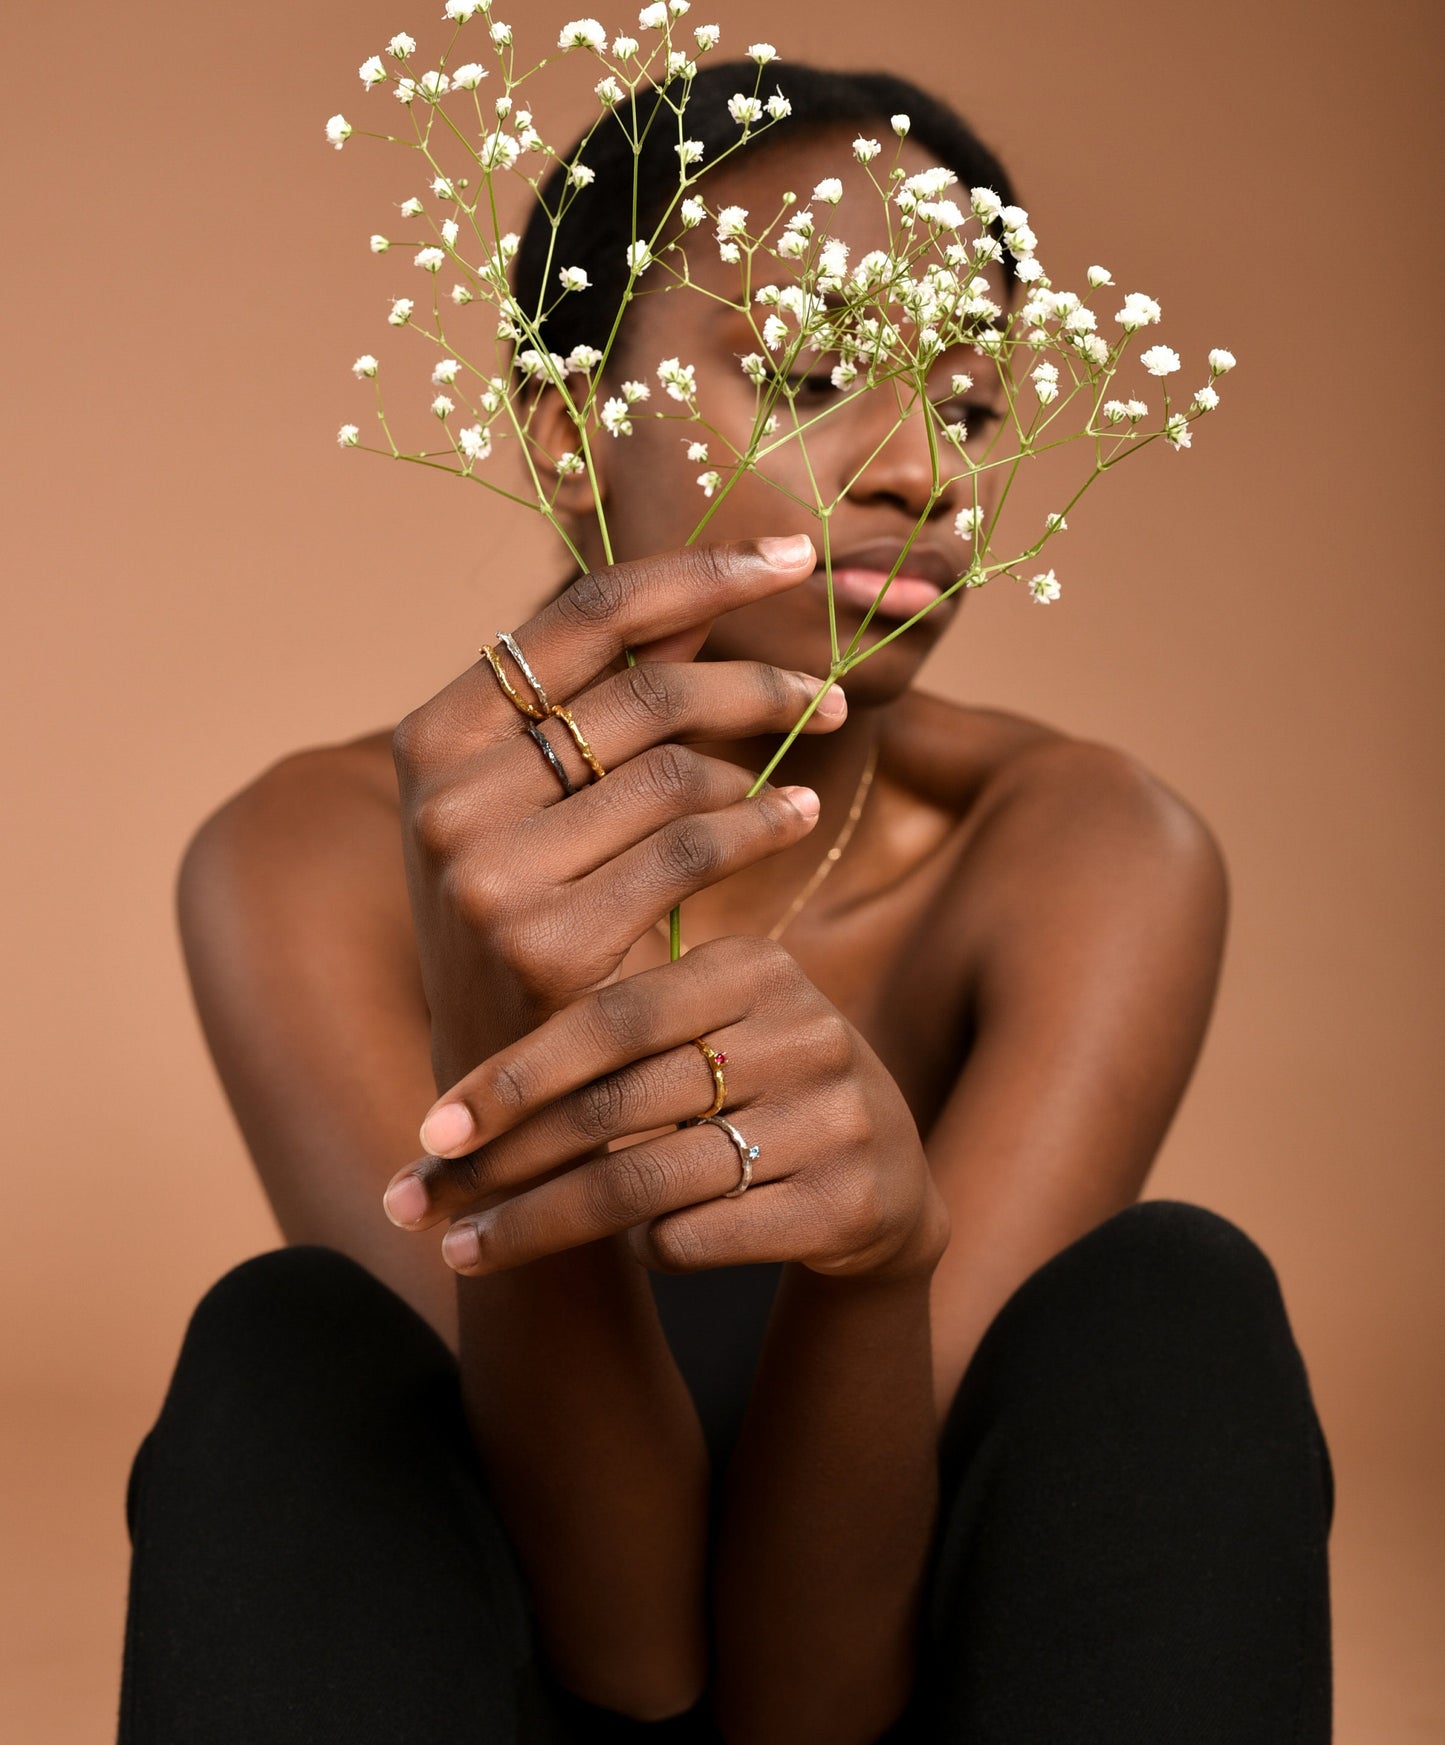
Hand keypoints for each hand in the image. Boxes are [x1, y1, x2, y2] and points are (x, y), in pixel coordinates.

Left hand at [381, 936, 952, 1284]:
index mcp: (757, 967)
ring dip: (541, 1224)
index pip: (611, 1017)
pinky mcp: (852, 1202)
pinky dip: (648, 1249)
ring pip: (649, 1183)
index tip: (433, 1131)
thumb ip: (605, 1036)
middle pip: (618, 1106)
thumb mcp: (703, 1036)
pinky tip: (626, 1254)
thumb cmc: (750, 1097)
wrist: (884, 1183)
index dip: (515, 1075)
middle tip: (417, 1205)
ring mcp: (836, 1118)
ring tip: (468, 1251)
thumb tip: (447, 1099)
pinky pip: (702, 1235)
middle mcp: (805, 1031)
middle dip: (505, 1163)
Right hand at [390, 535, 843, 1090]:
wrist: (497, 1089)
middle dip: (757, 680)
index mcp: (435, 736)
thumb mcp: (533, 807)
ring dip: (761, 758)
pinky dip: (764, 822)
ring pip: (675, 768)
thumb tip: (697, 608)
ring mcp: (490, 872)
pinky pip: (694, 846)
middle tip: (832, 691)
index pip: (582, 614)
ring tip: (801, 771)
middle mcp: (446, 797)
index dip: (696, 572)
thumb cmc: (526, 925)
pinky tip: (796, 815)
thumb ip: (598, 708)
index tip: (789, 556)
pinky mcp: (548, 942)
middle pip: (643, 690)